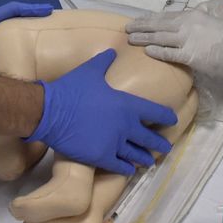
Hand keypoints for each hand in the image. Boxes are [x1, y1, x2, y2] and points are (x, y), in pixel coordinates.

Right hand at [29, 49, 176, 174]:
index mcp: (127, 104)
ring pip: (136, 154)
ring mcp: (114, 143)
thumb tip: (112, 51)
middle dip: (159, 144)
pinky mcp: (100, 157)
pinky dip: (126, 169)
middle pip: (149, 138)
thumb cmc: (71, 89)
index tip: (173, 120)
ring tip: (149, 162)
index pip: (155, 112)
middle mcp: (126, 125)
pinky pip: (119, 166)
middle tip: (166, 148)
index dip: (166, 117)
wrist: (50, 111)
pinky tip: (130, 171)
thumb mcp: (91, 70)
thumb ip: (105, 62)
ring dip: (144, 159)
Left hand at [125, 9, 222, 84]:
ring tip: (130, 39)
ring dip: (143, 38)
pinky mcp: (190, 54)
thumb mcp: (212, 24)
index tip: (140, 19)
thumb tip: (186, 34)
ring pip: (159, 37)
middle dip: (142, 26)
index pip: (167, 16)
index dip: (152, 18)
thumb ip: (197, 26)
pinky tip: (146, 51)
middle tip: (127, 27)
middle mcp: (188, 24)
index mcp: (194, 15)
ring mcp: (188, 39)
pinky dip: (156, 51)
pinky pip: (168, 53)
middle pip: (159, 24)